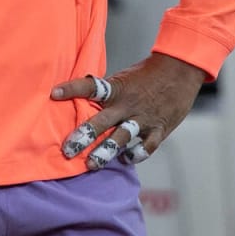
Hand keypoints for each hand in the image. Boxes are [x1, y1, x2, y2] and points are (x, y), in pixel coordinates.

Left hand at [51, 53, 205, 169]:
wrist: (180, 71)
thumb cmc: (148, 74)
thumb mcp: (124, 78)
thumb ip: (107, 92)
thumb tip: (84, 97)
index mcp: (117, 88)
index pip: (90, 86)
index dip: (72, 88)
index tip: (54, 92)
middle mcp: (127, 105)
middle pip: (101, 122)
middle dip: (83, 137)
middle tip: (67, 150)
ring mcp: (143, 119)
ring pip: (121, 139)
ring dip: (105, 152)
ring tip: (91, 164)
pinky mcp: (158, 129)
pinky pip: (145, 147)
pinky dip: (135, 155)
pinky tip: (125, 159)